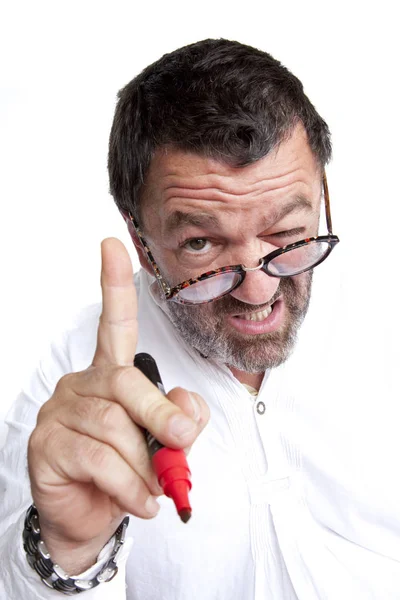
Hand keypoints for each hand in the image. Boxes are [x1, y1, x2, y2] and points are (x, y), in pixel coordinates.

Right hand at [27, 238, 208, 572]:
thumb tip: (187, 412)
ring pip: (114, 426)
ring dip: (145, 464)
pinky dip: (129, 484)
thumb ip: (181, 420)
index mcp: (111, 373)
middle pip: (127, 382)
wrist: (91, 515)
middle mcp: (83, 383)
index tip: (111, 245)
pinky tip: (140, 500)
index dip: (113, 285)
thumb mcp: (165, 443)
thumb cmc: (130, 470)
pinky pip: (98, 459)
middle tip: (182, 444)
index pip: (115, 324)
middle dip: (161, 416)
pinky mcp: (46, 444)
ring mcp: (60, 411)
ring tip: (156, 487)